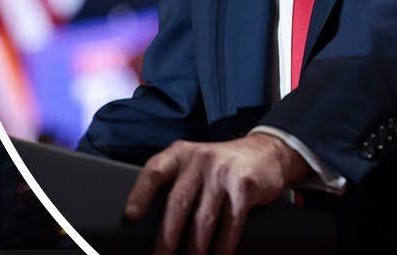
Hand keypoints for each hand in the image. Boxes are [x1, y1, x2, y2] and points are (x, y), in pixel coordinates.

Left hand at [124, 132, 311, 254]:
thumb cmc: (221, 165)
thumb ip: (176, 183)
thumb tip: (153, 223)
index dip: (140, 194)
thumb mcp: (194, 163)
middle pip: (178, 202)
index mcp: (180, 154)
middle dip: (167, 237)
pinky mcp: (244, 187)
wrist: (265, 152)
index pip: (154, 171)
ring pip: (204, 219)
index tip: (131, 216)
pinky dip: (223, 246)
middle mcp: (199, 160)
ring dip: (196, 248)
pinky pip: (231, 223)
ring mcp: (222, 173)